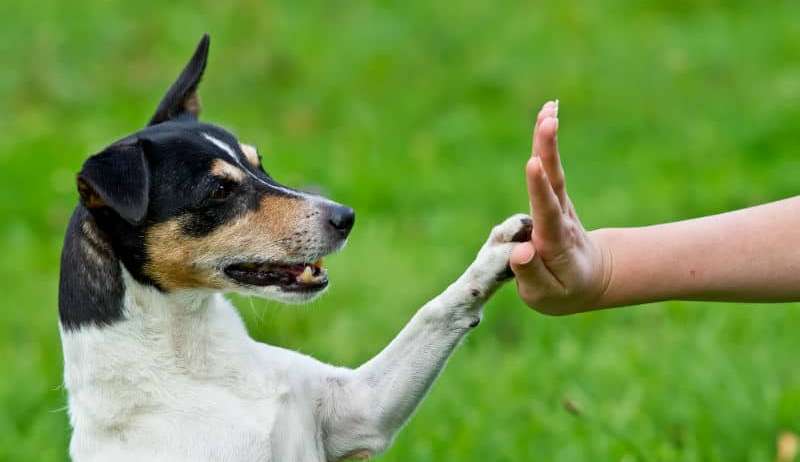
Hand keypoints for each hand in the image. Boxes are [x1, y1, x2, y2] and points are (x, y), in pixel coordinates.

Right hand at [510, 101, 610, 314]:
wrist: (591, 278)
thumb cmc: (563, 290)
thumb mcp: (546, 296)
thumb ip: (532, 274)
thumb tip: (521, 251)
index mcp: (555, 243)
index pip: (546, 213)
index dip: (539, 189)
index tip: (533, 164)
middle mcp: (560, 218)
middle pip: (554, 182)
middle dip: (549, 151)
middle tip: (548, 121)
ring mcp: (559, 205)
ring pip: (553, 170)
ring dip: (548, 140)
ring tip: (548, 109)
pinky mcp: (554, 196)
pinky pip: (549, 167)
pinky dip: (546, 141)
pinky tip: (547, 113)